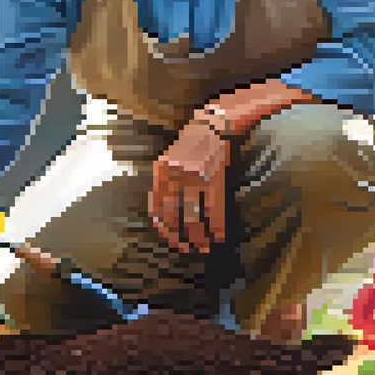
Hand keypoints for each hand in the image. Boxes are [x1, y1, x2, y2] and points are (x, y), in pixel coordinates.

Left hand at [151, 116, 229, 253]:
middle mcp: (175, 174)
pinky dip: (216, 225)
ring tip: (203, 246)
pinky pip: (213, 208)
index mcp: (161, 171)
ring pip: (194, 215)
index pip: (156, 206)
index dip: (162, 228)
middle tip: (186, 248)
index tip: (169, 240)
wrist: (212, 125)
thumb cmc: (190, 145)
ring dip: (199, 235)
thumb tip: (159, 217)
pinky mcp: (213, 177)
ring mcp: (195, 176)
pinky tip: (218, 235)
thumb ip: (163, 184)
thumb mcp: (169, 160)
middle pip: (173, 214)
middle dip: (179, 236)